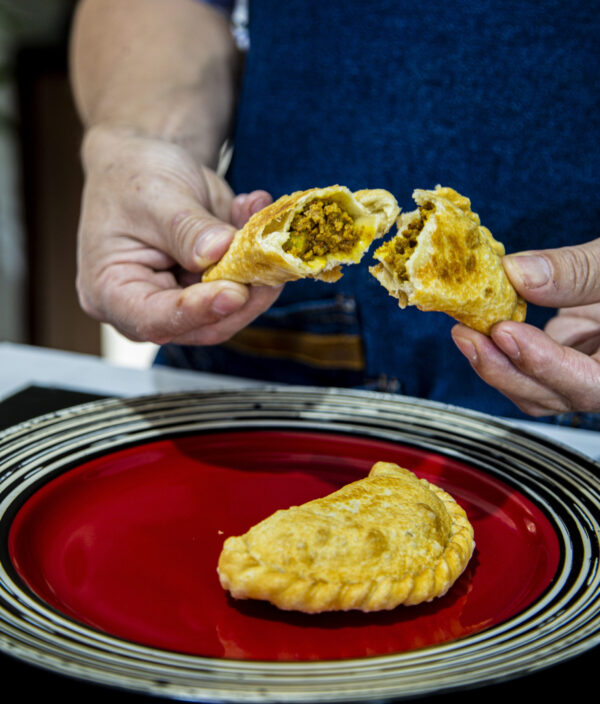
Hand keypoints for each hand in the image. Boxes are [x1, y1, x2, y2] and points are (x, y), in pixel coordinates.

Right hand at [76, 126, 281, 345]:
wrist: (146, 160)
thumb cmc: (132, 176)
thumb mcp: (155, 196)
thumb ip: (187, 229)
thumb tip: (220, 251)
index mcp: (112, 293)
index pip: (155, 320)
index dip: (197, 312)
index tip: (234, 293)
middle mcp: (149, 306)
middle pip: (203, 324)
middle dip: (244, 296)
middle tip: (268, 263)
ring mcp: (186, 298)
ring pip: (233, 308)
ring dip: (259, 270)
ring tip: (263, 223)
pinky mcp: (214, 286)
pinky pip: (246, 282)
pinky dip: (259, 249)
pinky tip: (254, 206)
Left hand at [451, 239, 599, 415]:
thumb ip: (580, 272)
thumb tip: (519, 274)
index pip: (590, 384)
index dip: (545, 365)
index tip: (506, 333)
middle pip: (554, 396)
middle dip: (504, 368)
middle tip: (467, 333)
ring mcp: (587, 368)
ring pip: (537, 389)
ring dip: (497, 364)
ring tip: (465, 331)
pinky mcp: (569, 353)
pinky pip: (530, 366)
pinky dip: (503, 350)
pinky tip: (479, 327)